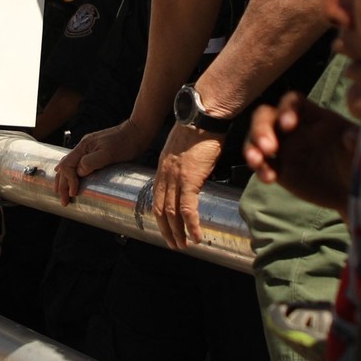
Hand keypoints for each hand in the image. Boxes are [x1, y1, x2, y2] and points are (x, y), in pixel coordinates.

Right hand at [53, 120, 149, 204]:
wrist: (137, 132)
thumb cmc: (126, 143)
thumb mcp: (109, 153)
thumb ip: (92, 161)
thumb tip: (79, 172)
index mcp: (84, 146)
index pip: (67, 166)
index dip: (68, 181)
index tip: (73, 194)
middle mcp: (83, 147)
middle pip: (65, 166)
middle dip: (62, 184)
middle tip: (64, 201)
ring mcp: (88, 149)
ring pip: (69, 165)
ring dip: (64, 180)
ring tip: (61, 192)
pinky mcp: (95, 152)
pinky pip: (77, 164)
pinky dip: (71, 173)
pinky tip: (71, 177)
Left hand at [153, 123, 223, 248]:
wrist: (203, 115)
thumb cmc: (200, 126)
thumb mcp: (185, 146)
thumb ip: (185, 161)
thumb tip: (194, 170)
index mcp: (163, 166)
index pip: (157, 197)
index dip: (161, 215)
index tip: (166, 227)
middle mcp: (165, 174)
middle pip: (161, 209)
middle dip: (166, 229)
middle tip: (174, 243)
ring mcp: (176, 178)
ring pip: (172, 213)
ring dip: (178, 232)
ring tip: (184, 245)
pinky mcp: (190, 179)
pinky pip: (188, 209)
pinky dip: (191, 225)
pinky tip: (196, 236)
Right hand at [244, 91, 355, 212]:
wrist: (353, 192)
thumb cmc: (360, 162)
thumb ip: (356, 141)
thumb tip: (351, 137)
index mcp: (313, 115)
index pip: (293, 101)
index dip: (287, 108)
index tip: (288, 125)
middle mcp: (293, 127)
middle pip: (266, 115)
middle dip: (261, 128)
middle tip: (268, 148)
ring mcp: (283, 147)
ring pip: (256, 137)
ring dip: (252, 147)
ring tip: (257, 162)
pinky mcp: (278, 168)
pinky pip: (260, 163)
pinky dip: (259, 168)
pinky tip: (269, 180)